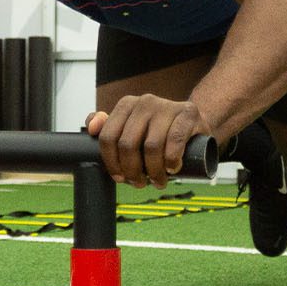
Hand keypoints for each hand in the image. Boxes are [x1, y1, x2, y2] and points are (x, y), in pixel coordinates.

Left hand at [85, 94, 211, 189]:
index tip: (119, 177)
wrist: (194, 123)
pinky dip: (172, 160)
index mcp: (126, 104)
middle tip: (140, 183)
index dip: (111, 162)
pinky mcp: (188, 113)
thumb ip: (108, 126)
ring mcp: (167, 105)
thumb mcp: (132, 128)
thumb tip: (91, 128)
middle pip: (128, 144)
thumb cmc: (159, 131)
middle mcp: (145, 102)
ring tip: (158, 181)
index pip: (108, 136)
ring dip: (154, 171)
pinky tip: (173, 168)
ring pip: (151, 146)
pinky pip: (174, 141)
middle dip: (132, 171)